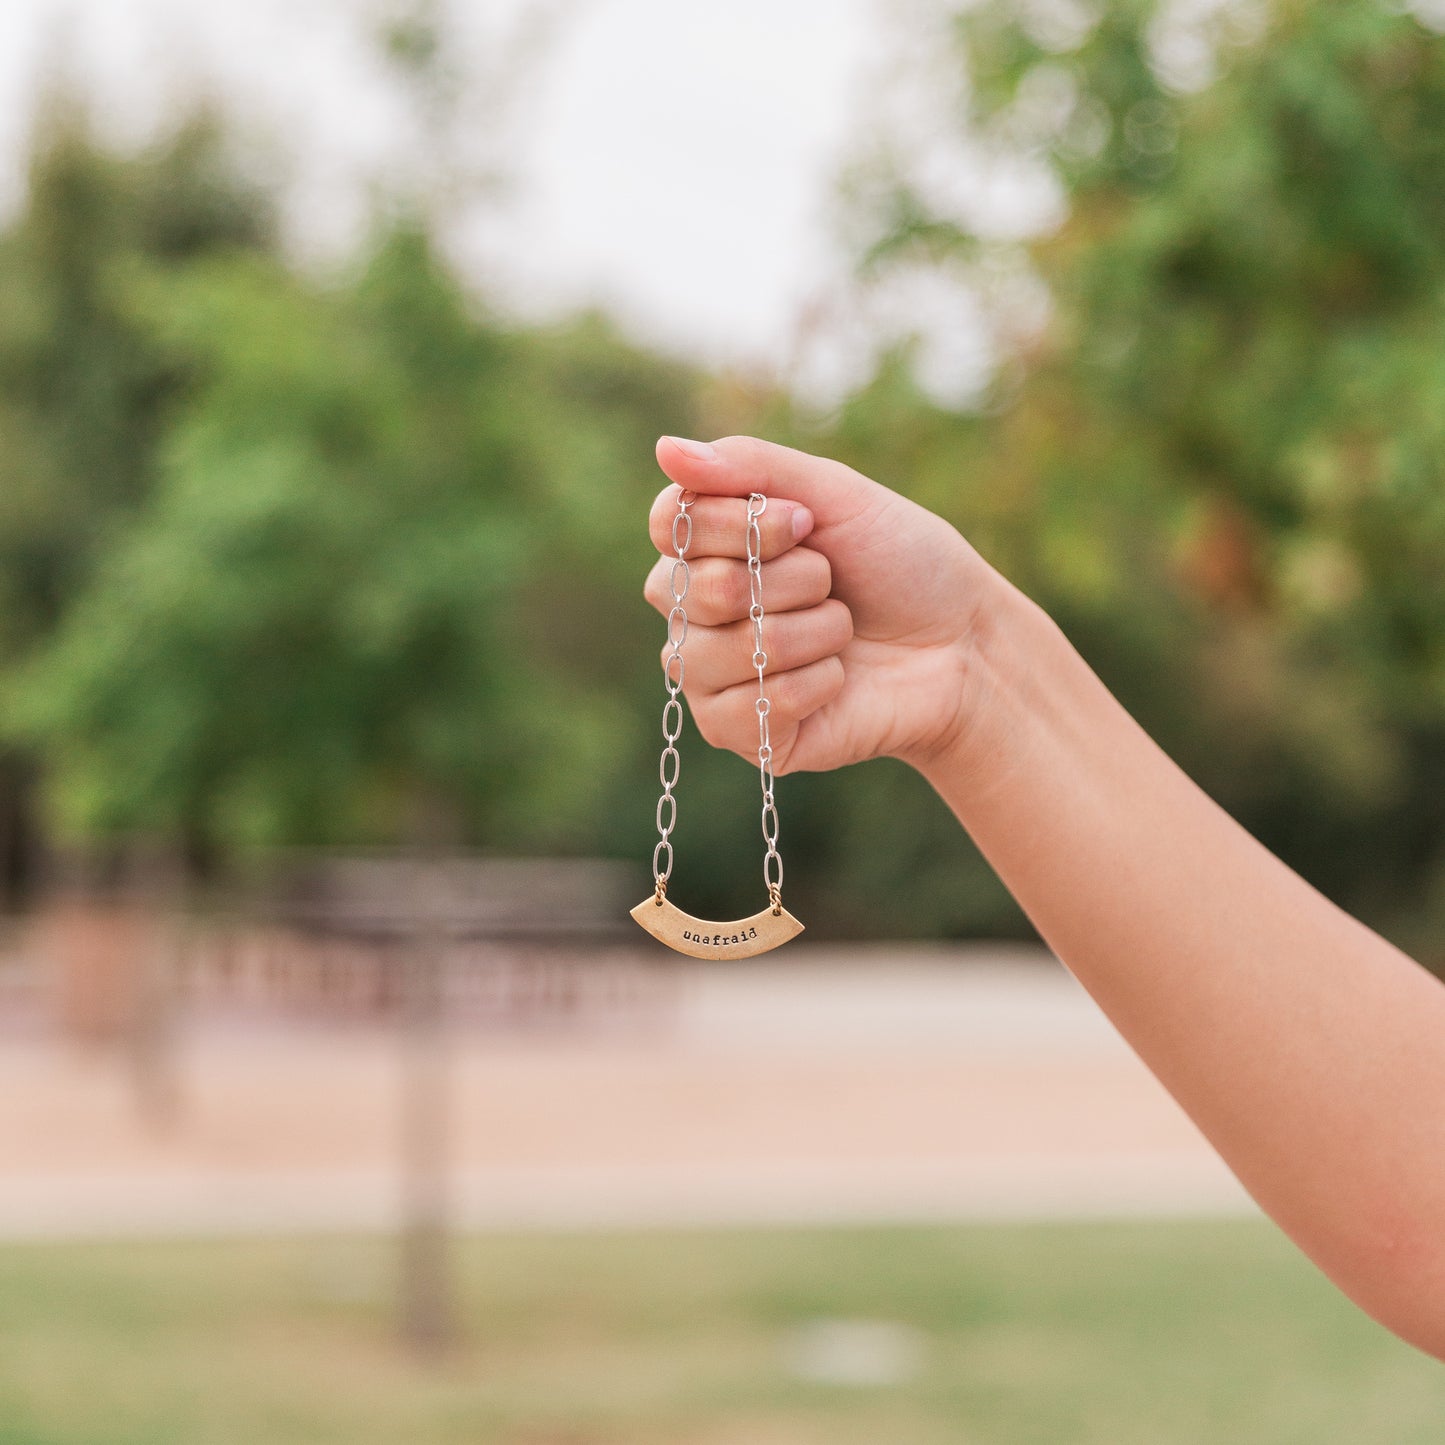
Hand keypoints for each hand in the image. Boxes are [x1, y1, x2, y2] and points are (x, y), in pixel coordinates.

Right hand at [643, 434, 1003, 776]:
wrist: (963, 641)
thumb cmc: (899, 564)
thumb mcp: (834, 494)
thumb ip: (750, 467)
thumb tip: (664, 448)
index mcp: (705, 549)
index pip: (670, 525)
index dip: (737, 523)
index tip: (803, 522)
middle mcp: (694, 614)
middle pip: (699, 590)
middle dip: (793, 579)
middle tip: (833, 582)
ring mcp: (714, 679)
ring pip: (728, 652)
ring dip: (813, 632)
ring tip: (842, 630)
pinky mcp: (745, 736)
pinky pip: (760, 706)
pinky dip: (819, 683)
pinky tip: (840, 679)